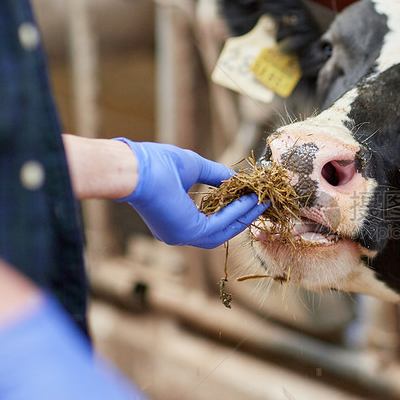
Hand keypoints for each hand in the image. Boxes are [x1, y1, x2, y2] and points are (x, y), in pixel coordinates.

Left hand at [115, 138, 266, 247]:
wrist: (138, 168)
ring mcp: (183, 235)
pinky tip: (249, 200)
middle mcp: (179, 233)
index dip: (233, 211)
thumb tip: (236, 179)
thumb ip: (215, 176)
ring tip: (260, 201)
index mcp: (176, 220)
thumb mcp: (194, 168)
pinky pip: (220, 225)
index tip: (251, 198)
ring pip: (223, 230)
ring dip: (244, 216)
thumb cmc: (156, 164)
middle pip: (220, 230)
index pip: (210, 221)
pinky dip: (236, 213)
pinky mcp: (188, 232)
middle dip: (243, 217)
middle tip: (262, 202)